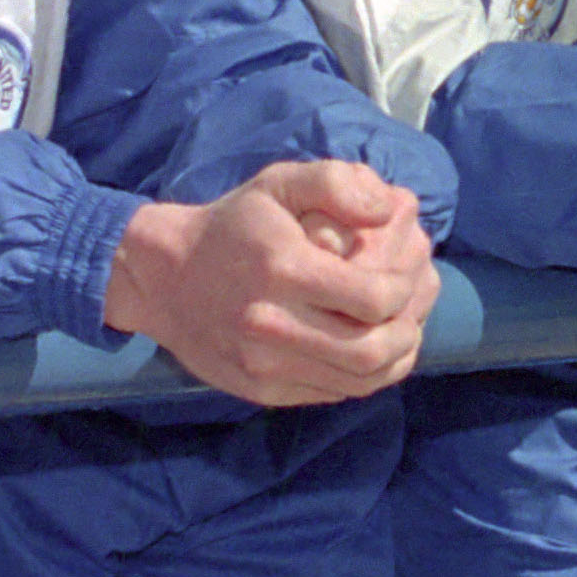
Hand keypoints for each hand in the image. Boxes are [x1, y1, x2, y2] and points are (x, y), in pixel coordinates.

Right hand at [104, 161, 440, 405]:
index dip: (405, 290)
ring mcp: (265, 366)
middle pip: (370, 350)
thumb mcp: (277, 183)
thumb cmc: (232, 225)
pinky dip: (363, 378)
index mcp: (283, 269)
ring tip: (402, 334)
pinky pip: (330, 394)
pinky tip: (370, 353)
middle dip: (408, 331)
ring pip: (357, 382)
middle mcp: (272, 324)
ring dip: (394, 361)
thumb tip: (390, 208)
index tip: (405, 276)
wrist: (163, 277)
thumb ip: (336, 183)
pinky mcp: (262, 392)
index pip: (373, 298)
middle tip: (413, 312)